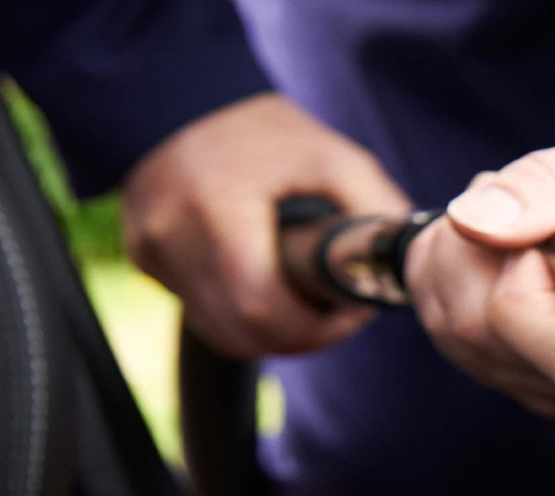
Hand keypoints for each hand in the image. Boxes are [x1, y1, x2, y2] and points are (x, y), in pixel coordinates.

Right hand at [123, 92, 410, 357]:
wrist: (181, 99)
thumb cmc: (267, 132)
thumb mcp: (335, 159)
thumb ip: (376, 211)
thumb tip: (409, 265)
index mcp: (219, 206)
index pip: (260, 306)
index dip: (316, 329)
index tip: (352, 313)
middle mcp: (173, 234)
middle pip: (241, 332)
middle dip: (300, 337)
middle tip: (335, 315)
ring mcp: (151, 250)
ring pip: (221, 334)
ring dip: (271, 333)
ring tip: (304, 300)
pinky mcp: (144, 260)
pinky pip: (202, 313)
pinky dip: (240, 314)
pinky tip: (266, 284)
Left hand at [405, 138, 554, 416]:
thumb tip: (472, 219)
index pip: (523, 314)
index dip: (518, 251)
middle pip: (475, 329)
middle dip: (474, 251)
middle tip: (522, 206)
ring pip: (454, 335)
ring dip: (460, 263)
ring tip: (520, 225)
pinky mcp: (532, 389)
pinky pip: (453, 341)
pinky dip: (457, 284)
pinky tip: (505, 256)